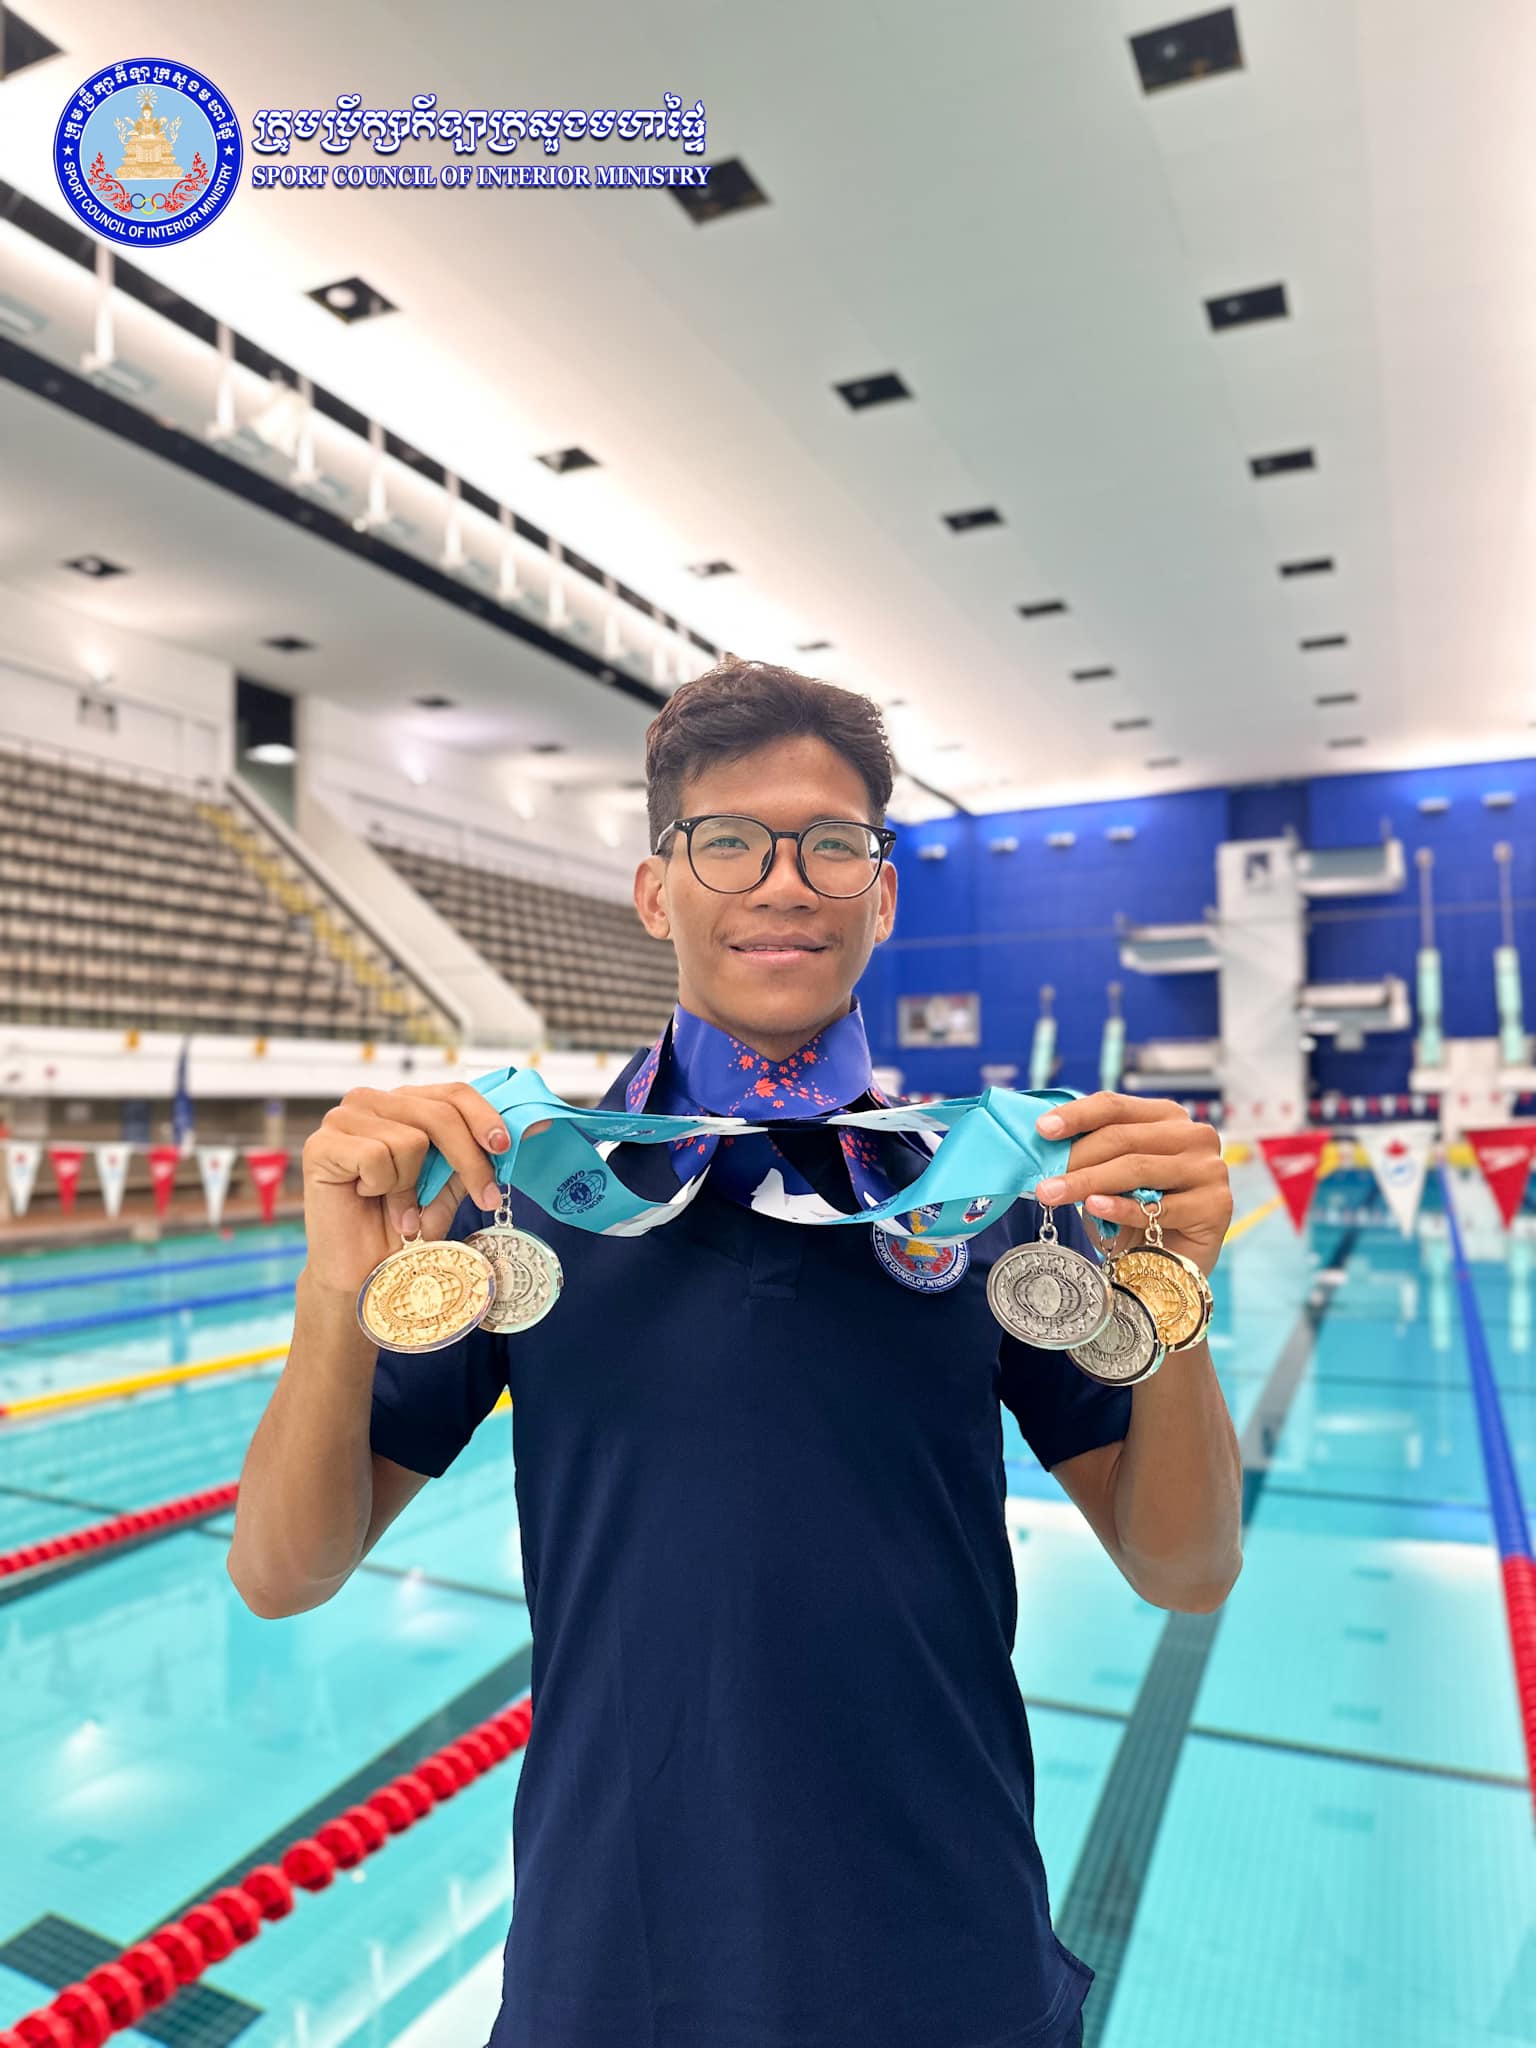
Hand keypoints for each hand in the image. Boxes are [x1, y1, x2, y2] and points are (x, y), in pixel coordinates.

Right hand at [301, 1084, 552, 1298]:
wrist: (364, 1272)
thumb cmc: (404, 1226)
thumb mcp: (449, 1185)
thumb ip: (472, 1154)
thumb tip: (518, 1131)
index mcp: (402, 1102)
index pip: (452, 1092)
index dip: (484, 1118)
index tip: (505, 1147)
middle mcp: (370, 1101)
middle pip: (440, 1113)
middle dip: (469, 1160)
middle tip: (486, 1198)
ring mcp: (342, 1119)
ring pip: (410, 1139)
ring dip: (411, 1185)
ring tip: (398, 1207)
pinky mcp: (321, 1145)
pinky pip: (376, 1156)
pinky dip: (382, 1187)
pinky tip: (367, 1199)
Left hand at [1030, 1093, 1232, 1277]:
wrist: (1169, 1264)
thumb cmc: (1135, 1213)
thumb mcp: (1110, 1175)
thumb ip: (1091, 1152)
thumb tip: (1044, 1139)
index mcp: (1168, 1116)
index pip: (1116, 1106)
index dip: (1077, 1115)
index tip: (1041, 1130)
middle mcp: (1194, 1136)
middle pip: (1123, 1138)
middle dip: (1076, 1159)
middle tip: (1042, 1180)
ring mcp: (1210, 1169)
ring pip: (1137, 1168)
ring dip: (1088, 1182)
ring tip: (1052, 1195)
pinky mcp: (1217, 1205)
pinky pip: (1159, 1206)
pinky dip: (1122, 1208)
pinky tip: (1094, 1208)